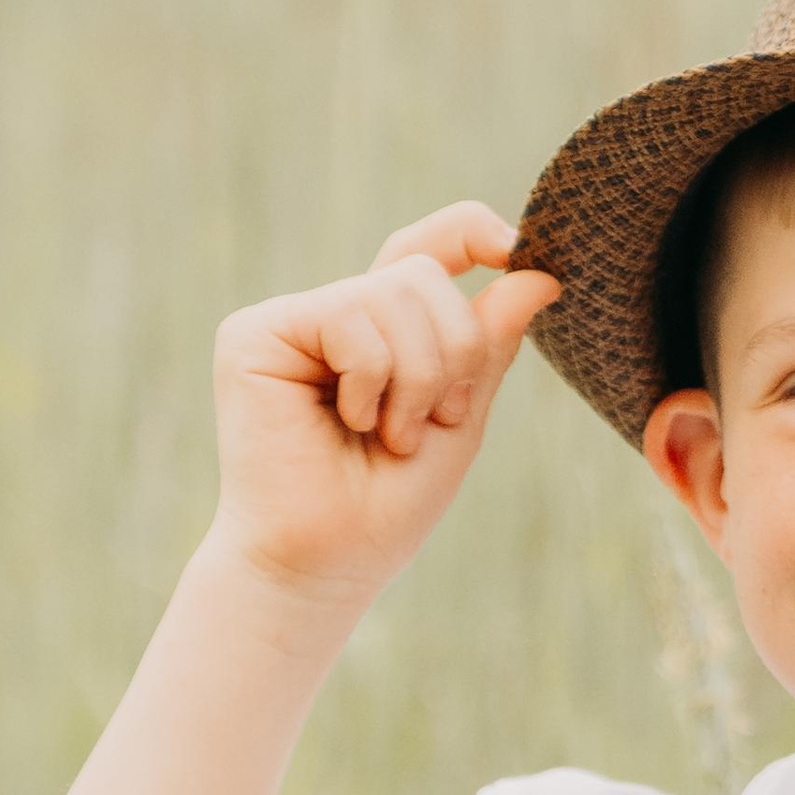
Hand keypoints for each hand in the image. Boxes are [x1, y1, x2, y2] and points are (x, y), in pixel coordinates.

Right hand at [203, 202, 559, 608]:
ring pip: (394, 292)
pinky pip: (349, 314)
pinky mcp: (254, 334)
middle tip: (433, 421)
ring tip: (389, 435)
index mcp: (382, 333)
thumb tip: (540, 274)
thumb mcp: (460, 416)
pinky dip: (372, 378)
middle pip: (424, 275)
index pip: (427, 252)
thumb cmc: (387, 505)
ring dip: (415, 377)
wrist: (328, 561)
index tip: (515, 249)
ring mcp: (293, 322)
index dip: (470, 232)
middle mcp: (335, 317)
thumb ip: (488, 344)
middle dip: (453, 353)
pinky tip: (349, 421)